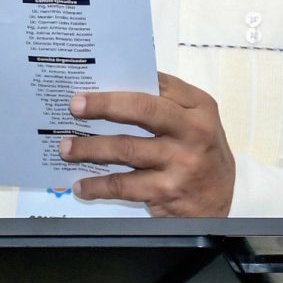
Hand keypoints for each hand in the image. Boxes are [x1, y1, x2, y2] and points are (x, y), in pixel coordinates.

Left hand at [59, 72, 234, 216]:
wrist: (217, 202)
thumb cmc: (199, 154)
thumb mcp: (195, 123)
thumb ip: (166, 104)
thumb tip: (114, 88)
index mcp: (199, 106)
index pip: (159, 84)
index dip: (125, 81)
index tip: (92, 79)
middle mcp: (193, 131)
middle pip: (143, 110)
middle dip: (104, 105)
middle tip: (74, 105)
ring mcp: (180, 162)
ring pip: (126, 149)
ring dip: (90, 148)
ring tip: (65, 147)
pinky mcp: (166, 191)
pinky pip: (123, 185)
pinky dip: (97, 186)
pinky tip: (81, 185)